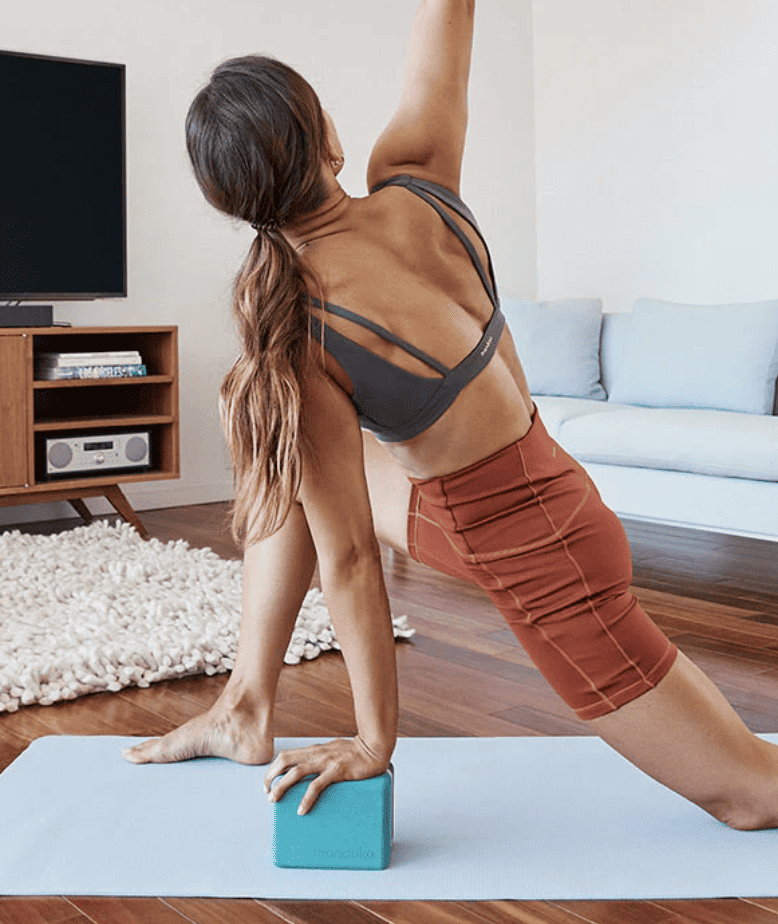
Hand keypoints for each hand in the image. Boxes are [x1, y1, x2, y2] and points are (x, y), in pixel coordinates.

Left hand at [264, 737, 390, 814]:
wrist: (375, 747)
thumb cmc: (357, 751)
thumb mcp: (333, 751)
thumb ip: (322, 758)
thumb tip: (313, 773)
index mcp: (314, 749)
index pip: (286, 756)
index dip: (273, 769)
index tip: (269, 783)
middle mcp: (316, 753)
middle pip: (284, 761)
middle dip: (271, 776)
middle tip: (267, 793)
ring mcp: (326, 762)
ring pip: (296, 772)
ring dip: (281, 786)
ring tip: (274, 800)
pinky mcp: (337, 771)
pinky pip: (316, 786)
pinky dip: (306, 799)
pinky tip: (301, 810)